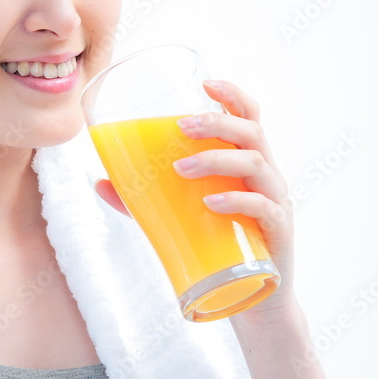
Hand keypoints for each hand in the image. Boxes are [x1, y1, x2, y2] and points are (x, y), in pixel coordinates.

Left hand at [94, 79, 295, 321]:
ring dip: (216, 159)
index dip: (232, 94)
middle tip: (181, 127)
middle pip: (251, 132)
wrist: (251, 296)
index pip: (250, 116)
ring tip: (181, 168)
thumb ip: (143, 199)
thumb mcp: (179, 215)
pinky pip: (263, 207)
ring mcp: (276, 201)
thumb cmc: (218, 244)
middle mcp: (267, 175)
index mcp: (248, 162)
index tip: (204, 82)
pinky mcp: (278, 231)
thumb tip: (99, 182)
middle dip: (216, 123)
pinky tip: (211, 202)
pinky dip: (237, 200)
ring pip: (256, 163)